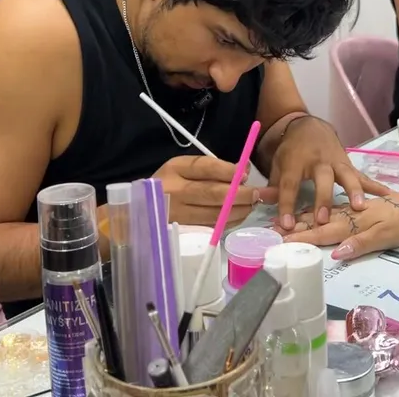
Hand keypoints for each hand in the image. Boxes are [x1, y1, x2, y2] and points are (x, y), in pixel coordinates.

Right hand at [153, 155, 277, 226]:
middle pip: (213, 193)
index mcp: (175, 169)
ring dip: (239, 210)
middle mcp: (175, 191)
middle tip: (258, 194)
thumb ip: (211, 168)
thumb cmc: (168, 184)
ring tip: (252, 204)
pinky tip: (239, 215)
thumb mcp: (183, 168)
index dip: (229, 171)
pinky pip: (212, 226)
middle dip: (241, 194)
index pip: (205, 167)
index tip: (246, 173)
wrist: (140, 210)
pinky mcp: (183, 231)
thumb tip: (244, 173)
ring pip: (216, 213)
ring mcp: (179, 214)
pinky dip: (230, 221)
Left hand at [270, 117, 391, 229]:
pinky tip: (388, 195)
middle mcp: (317, 162)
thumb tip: (261, 202)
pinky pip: (362, 176)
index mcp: (295, 163)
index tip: (286, 225)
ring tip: (360, 208)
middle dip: (323, 199)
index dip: (287, 205)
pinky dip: (375, 186)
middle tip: (323, 219)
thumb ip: (273, 186)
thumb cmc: (291, 151)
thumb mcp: (277, 164)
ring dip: (354, 191)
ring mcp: (336, 161)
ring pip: (347, 175)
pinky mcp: (348, 164)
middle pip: (322, 180)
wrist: (310, 127)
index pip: (289, 185)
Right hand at [278, 182, 398, 259]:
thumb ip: (361, 244)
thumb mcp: (386, 235)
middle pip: (315, 223)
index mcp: (352, 224)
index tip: (281, 242)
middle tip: (271, 231)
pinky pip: (328, 210)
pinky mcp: (353, 209)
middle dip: (293, 227)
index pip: (322, 233)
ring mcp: (348, 211)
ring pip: (319, 214)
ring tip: (282, 221)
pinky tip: (308, 212)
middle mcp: (346, 216)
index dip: (302, 239)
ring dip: (300, 218)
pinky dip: (314, 212)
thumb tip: (337, 253)